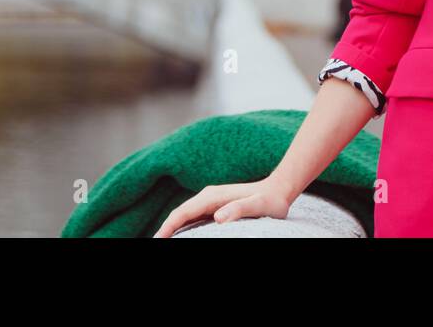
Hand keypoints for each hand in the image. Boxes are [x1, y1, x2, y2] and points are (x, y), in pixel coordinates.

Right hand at [152, 179, 294, 237]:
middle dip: (165, 228)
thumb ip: (240, 209)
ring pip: (185, 215)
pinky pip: (193, 217)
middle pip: (180, 213)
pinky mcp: (215, 206)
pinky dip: (182, 226)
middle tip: (154, 243)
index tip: (157, 239)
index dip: (169, 226)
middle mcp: (208, 196)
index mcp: (213, 196)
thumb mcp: (258, 205)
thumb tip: (217, 218)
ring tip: (162, 240)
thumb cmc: (270, 200)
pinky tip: (180, 235)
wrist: (278, 189)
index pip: (184, 212)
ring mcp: (211, 201)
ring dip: (172, 227)